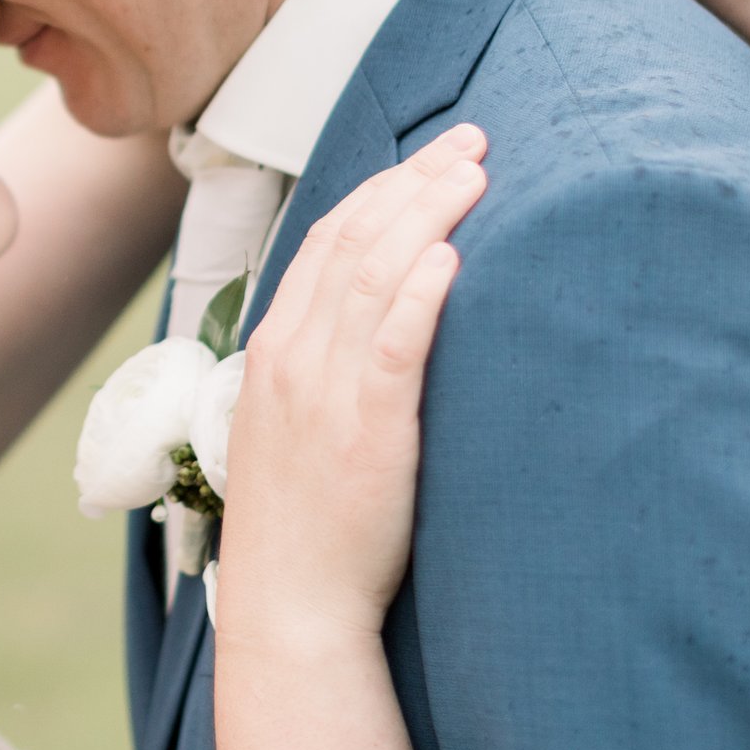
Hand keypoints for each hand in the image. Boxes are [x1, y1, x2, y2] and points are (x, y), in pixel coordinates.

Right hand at [214, 125, 484, 645]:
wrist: (294, 608)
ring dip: (427, 214)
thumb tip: (384, 325)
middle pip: (353, 240)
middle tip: (472, 141)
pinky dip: (420, 292)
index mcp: (272, 351)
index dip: (379, 189)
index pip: (324, 241)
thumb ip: (327, 371)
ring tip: (477, 174)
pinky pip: (393, 344)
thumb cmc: (308, 528)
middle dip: (414, 180)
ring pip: (372, 275)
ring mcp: (324, 391)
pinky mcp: (368, 430)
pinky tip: (453, 254)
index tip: (430, 157)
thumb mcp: (296, 431)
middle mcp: (291, 358)